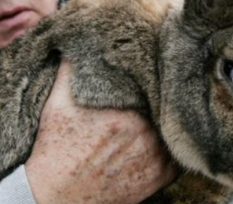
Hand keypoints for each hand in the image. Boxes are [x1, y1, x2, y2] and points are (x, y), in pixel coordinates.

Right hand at [25, 59, 176, 203]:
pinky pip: (177, 156)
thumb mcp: (56, 104)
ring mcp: (154, 158)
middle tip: (150, 97)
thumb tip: (75, 44)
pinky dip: (171, 148)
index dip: (150, 79)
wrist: (56, 195)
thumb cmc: (55, 149)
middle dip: (156, 101)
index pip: (150, 86)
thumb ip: (69, 71)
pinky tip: (159, 141)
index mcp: (125, 112)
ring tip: (156, 116)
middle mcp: (144, 135)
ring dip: (165, 123)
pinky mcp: (158, 178)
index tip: (146, 76)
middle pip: (161, 107)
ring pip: (170, 129)